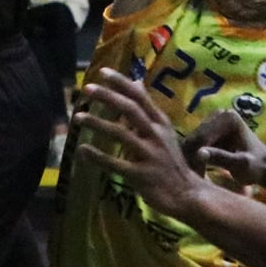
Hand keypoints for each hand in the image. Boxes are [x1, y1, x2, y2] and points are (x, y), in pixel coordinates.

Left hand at [74, 68, 206, 220]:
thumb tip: (136, 81)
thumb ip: (148, 108)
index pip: (140, 96)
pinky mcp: (141, 176)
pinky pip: (116, 164)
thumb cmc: (171, 161)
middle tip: (87, 89)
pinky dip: (98, 157)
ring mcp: (149, 155)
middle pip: (130, 110)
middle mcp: (156, 135)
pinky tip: (82, 150)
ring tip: (78, 118)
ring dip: (98, 124)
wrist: (187, 194)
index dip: (121, 83)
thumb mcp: (164, 130)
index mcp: (161, 123)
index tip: (102, 72)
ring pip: (121, 134)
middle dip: (108, 97)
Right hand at [184, 108, 265, 189]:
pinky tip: (201, 169)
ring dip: (194, 157)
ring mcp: (215, 120)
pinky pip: (198, 143)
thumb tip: (198, 153)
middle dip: (193, 156)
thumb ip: (221, 158)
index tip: (197, 174)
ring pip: (194, 140)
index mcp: (228, 118)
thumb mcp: (240, 165)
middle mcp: (220, 113)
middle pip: (196, 136)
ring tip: (198, 174)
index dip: (197, 155)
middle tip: (197, 175)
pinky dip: (197, 156)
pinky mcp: (212, 129)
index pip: (202, 136)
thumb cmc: (258, 167)